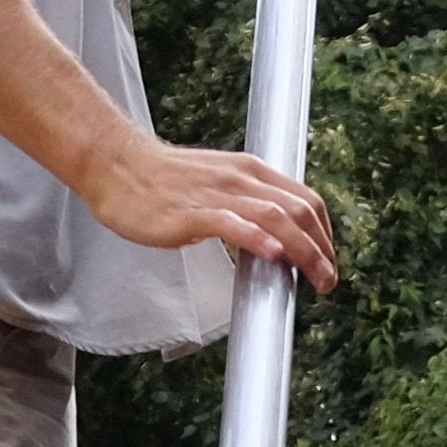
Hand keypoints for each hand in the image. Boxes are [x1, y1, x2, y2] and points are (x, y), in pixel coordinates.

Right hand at [82, 127, 340, 287]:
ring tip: (317, 278)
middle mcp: (242, 179)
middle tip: (329, 280)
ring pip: (277, 218)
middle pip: (300, 210)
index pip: (305, 200)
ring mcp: (219, 195)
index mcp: (251, 172)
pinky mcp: (192, 212)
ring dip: (304, 250)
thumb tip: (272, 239)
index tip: (327, 259)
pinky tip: (274, 256)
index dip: (324, 233)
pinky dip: (259, 238)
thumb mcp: (217, 186)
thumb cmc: (163, 181)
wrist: (117, 165)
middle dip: (322, 249)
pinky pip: (233, 223)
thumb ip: (246, 207)